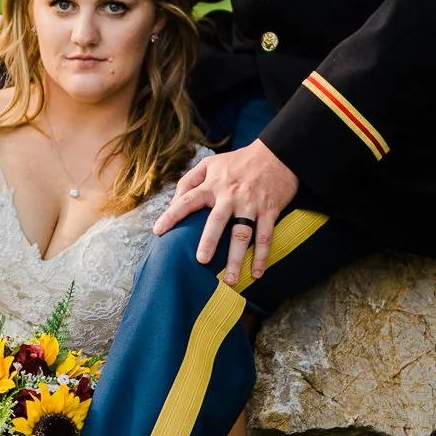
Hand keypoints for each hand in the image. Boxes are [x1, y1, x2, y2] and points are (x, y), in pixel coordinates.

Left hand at [151, 140, 298, 285]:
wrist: (277, 154)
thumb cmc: (240, 161)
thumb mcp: (211, 163)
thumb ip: (190, 180)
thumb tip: (174, 200)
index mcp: (213, 184)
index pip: (187, 200)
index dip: (171, 215)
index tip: (158, 232)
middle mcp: (230, 195)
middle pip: (217, 221)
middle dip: (209, 242)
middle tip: (201, 261)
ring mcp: (250, 204)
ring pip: (242, 234)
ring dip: (237, 259)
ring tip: (230, 281)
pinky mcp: (269, 210)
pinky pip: (265, 236)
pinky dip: (262, 256)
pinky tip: (257, 274)